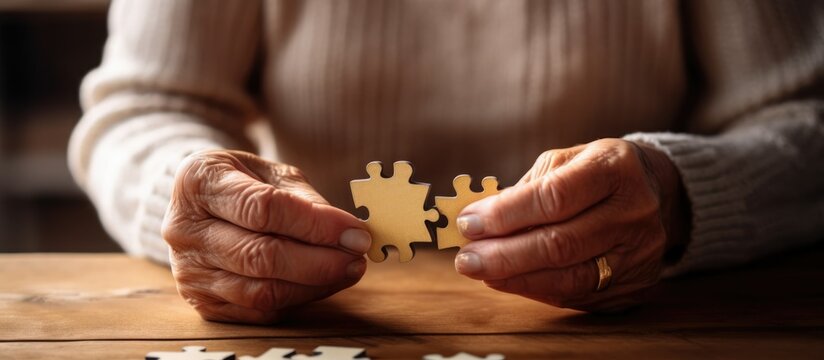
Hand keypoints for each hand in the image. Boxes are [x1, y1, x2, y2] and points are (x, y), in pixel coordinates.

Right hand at [162, 150, 370, 323]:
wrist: (200, 203)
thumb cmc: (242, 181)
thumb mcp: (272, 173)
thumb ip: (306, 199)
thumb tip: (348, 232)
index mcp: (198, 182)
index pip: (263, 209)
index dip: (315, 224)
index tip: (355, 231)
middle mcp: (185, 229)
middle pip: (260, 255)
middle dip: (320, 259)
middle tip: (358, 254)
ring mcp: (189, 271)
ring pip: (260, 290)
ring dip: (314, 283)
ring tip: (348, 268)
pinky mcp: (202, 302)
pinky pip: (258, 310)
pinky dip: (298, 298)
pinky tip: (322, 283)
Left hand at [454, 139, 688, 311]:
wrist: (658, 193)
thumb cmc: (597, 172)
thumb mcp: (565, 160)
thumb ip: (525, 189)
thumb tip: (477, 220)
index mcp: (616, 169)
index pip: (555, 197)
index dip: (506, 214)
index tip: (469, 222)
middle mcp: (635, 212)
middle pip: (560, 243)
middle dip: (504, 254)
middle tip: (466, 258)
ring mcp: (640, 253)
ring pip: (569, 277)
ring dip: (515, 278)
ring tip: (481, 271)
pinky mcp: (635, 285)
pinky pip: (577, 294)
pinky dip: (537, 289)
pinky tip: (509, 281)